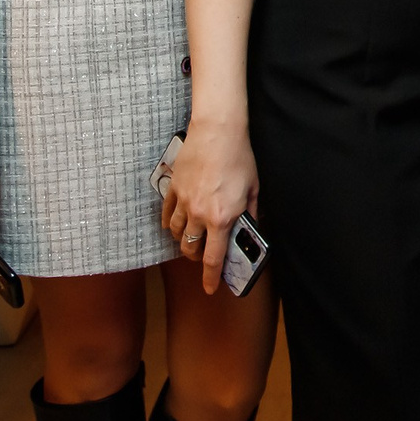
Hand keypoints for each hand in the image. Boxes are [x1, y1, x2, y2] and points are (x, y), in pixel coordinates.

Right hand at [163, 121, 259, 293]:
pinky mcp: (173, 189)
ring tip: (191, 237)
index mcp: (222, 218)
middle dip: (196, 257)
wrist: (218, 132)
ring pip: (175, 234)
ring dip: (182, 240)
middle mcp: (199, 215)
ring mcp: (183, 202)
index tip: (210, 289)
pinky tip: (174, 223)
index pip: (214, 258)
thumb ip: (250, 213)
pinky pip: (166, 214)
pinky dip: (169, 223)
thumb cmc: (240, 158)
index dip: (211, 277)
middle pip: (190, 249)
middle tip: (203, 254)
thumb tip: (249, 229)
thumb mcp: (253, 188)